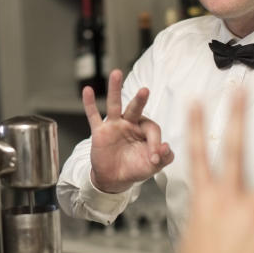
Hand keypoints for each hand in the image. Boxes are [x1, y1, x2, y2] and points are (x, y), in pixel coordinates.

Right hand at [83, 69, 173, 191]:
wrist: (114, 179)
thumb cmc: (135, 168)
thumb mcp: (153, 166)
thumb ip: (164, 158)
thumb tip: (166, 147)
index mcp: (145, 130)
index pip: (152, 129)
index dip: (155, 143)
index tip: (154, 158)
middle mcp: (130, 124)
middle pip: (136, 108)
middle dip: (140, 100)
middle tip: (145, 90)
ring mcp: (114, 125)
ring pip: (114, 105)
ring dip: (115, 89)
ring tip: (116, 73)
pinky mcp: (100, 131)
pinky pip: (93, 116)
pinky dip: (90, 104)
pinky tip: (87, 90)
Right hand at [179, 90, 253, 252]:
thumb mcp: (194, 241)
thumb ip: (207, 219)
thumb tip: (214, 215)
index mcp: (202, 202)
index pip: (196, 155)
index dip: (195, 126)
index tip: (196, 101)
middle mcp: (224, 201)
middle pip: (232, 148)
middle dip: (236, 116)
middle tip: (241, 90)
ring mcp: (247, 212)